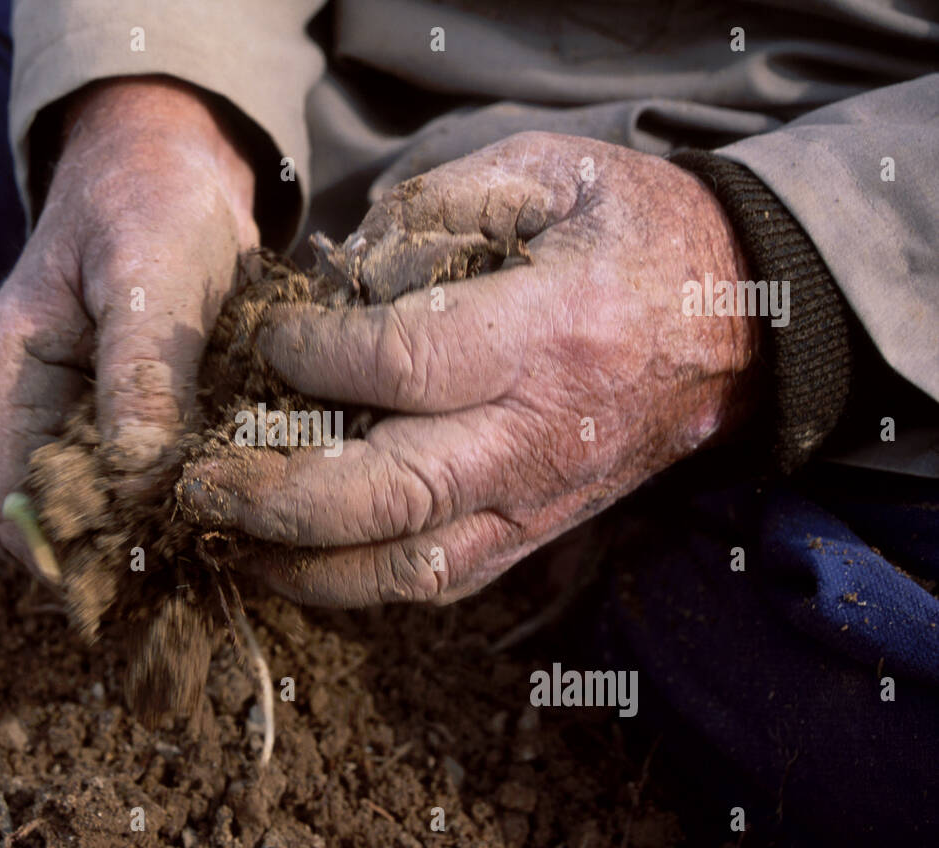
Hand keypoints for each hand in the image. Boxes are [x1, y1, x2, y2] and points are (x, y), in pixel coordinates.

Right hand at [0, 77, 258, 566]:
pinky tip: (226, 516)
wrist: (175, 165)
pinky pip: (140, 476)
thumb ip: (141, 378)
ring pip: (103, 503)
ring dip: (152, 531)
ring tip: (215, 557)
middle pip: (57, 514)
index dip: (68, 553)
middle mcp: (28, 407)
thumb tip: (137, 480)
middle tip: (192, 583)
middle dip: (117, 553)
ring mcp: (74, 414)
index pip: (14, 499)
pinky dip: (176, 497)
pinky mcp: (121, 414)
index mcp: (4, 376)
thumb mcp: (148, 278)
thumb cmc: (150, 202)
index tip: (139, 583)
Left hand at [181, 132, 756, 606]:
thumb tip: (339, 266)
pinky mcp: (536, 532)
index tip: (270, 341)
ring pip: (409, 568)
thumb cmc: (638, 236)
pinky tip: (298, 559)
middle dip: (276, 497)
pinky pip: (441, 581)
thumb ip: (437, 204)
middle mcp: (539, 436)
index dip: (312, 359)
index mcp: (550, 333)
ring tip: (229, 539)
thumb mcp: (550, 172)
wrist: (739, 324)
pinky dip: (358, 583)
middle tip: (200, 484)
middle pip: (390, 496)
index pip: (401, 366)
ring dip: (304, 566)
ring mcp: (540, 499)